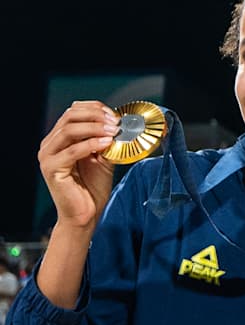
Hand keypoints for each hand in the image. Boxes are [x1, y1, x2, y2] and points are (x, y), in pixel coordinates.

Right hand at [38, 100, 119, 231]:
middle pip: (70, 116)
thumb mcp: (102, 158)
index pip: (73, 112)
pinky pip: (71, 150)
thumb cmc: (92, 189)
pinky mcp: (51, 169)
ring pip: (69, 130)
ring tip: (113, 131)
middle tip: (115, 122)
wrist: (85, 216)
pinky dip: (91, 144)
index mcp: (59, 139)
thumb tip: (117, 123)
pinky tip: (106, 143)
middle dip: (95, 116)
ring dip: (94, 127)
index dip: (94, 109)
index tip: (114, 115)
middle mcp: (49, 145)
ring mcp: (47, 156)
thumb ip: (105, 140)